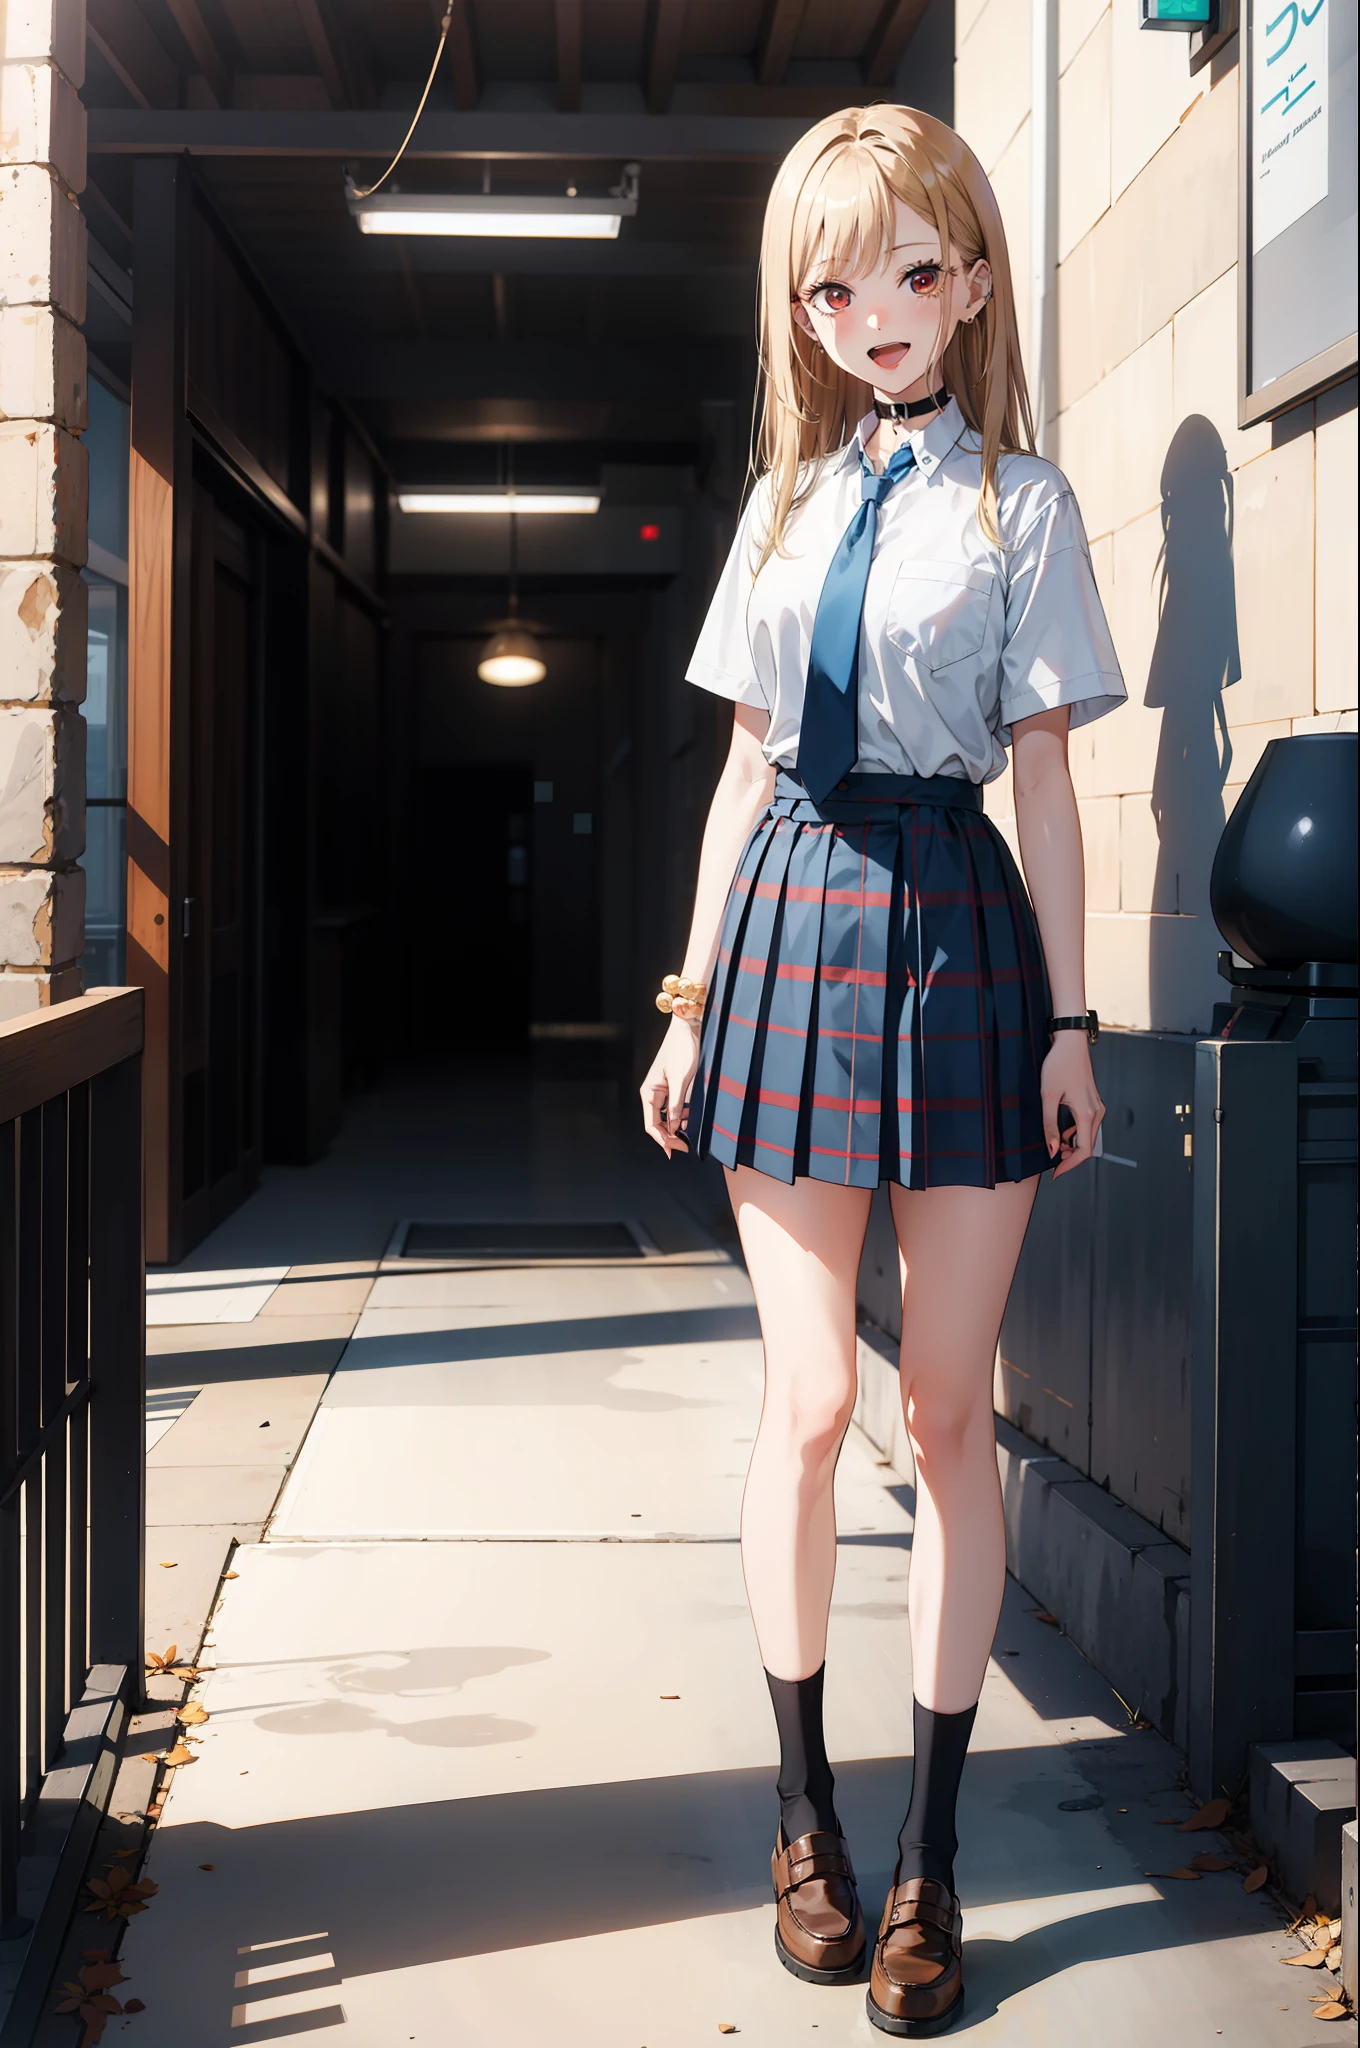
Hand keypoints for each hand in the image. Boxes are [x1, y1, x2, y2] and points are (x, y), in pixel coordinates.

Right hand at [640, 1015, 701, 1157]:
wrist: (688, 1028)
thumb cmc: (682, 1049)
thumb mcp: (681, 1079)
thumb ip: (676, 1104)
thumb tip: (675, 1127)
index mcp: (649, 1092)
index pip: (651, 1124)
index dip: (662, 1140)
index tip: (675, 1151)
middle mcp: (653, 1094)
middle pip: (657, 1124)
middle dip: (669, 1138)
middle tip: (685, 1148)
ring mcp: (663, 1091)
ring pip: (666, 1118)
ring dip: (676, 1129)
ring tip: (689, 1138)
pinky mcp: (673, 1088)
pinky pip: (674, 1109)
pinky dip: (681, 1118)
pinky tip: (690, 1122)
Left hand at [1041, 1032, 1103, 1177]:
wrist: (1070, 1042)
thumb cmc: (1059, 1064)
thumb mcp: (1048, 1096)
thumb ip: (1049, 1125)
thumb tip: (1052, 1150)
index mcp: (1088, 1113)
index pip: (1084, 1151)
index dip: (1070, 1165)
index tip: (1055, 1172)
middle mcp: (1097, 1112)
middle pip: (1088, 1146)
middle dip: (1070, 1157)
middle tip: (1051, 1161)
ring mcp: (1097, 1106)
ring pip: (1087, 1136)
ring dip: (1072, 1145)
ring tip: (1053, 1146)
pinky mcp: (1092, 1102)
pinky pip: (1087, 1125)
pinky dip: (1074, 1134)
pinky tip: (1060, 1132)